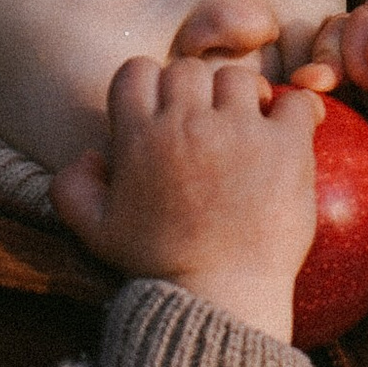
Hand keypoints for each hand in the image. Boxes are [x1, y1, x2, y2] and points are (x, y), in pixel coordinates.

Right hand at [51, 58, 321, 342]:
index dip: (151, 87)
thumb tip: (91, 154)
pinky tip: (284, 138)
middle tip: (207, 129)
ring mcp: (240, 131)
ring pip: (241, 78)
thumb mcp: (96, 232)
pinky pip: (294, 100)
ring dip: (243, 100)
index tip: (164, 115)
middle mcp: (187, 124)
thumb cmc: (158, 266)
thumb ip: (72, 187)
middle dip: (197, 94)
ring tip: (246, 133)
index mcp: (139, 136)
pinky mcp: (286, 145)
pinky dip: (292, 112)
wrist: (220, 296)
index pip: (138, 70)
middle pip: (190, 70)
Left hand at [290, 4, 367, 256]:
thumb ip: (327, 108)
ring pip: (367, 17)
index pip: (329, 35)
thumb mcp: (349, 141)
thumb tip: (296, 80)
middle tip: (333, 89)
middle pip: (343, 21)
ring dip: (355, 55)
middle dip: (327, 51)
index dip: (315, 56)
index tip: (315, 92)